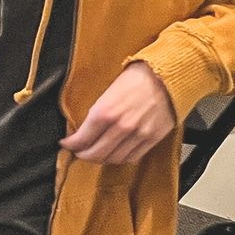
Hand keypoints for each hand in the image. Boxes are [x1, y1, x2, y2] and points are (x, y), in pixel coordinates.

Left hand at [59, 62, 175, 164]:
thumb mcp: (109, 90)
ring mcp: (137, 135)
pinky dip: (121, 159)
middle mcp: (121, 126)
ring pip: (113, 159)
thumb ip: (98, 112)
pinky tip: (116, 153)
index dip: (71, 144)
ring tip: (97, 153)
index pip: (81, 139)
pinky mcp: (152, 139)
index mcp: (105, 111)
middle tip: (79, 152)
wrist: (168, 75)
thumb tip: (85, 127)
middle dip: (84, 155)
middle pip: (96, 154)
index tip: (67, 143)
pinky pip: (132, 158)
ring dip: (102, 159)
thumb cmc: (138, 77)